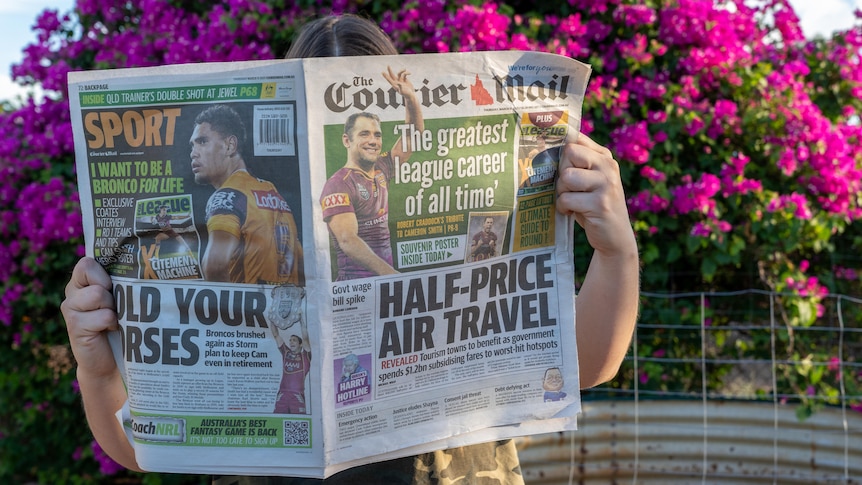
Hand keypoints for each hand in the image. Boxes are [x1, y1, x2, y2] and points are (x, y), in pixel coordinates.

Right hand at [60, 257, 118, 377]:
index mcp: (81, 282)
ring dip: (113, 307)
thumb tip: (137, 266)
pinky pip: (103, 316)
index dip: (103, 273)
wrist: (109, 360)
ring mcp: (70, 309)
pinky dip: (112, 323)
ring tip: (112, 318)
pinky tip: (109, 330)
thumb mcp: (119, 297)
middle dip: (110, 291)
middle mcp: (72, 293)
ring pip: (98, 295)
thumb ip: (117, 281)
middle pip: (92, 276)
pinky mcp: (75, 327)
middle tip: (113, 306)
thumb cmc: (119, 322)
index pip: (86, 263)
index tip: (112, 286)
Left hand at [382, 66, 414, 97]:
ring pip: (399, 73)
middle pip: (392, 75)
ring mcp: (400, 80)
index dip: (386, 76)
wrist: (410, 95)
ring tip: (405, 69)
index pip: (389, 79)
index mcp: (394, 85)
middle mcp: (396, 82)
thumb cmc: (406, 94)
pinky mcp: (405, 79)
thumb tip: (397, 83)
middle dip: (390, 70)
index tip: (382, 72)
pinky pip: (404, 74)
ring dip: (402, 70)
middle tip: (388, 65)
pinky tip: (410, 73)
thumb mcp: (402, 91)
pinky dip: (407, 73)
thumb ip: (400, 86)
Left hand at [556, 133, 635, 256]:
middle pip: (569, 153)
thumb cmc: (594, 206)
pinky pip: (566, 198)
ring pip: (567, 176)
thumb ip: (577, 163)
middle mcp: (608, 166)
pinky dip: (563, 207)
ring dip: (562, 192)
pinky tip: (572, 212)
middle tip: (569, 189)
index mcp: (604, 157)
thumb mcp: (590, 180)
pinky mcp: (600, 203)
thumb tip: (545, 146)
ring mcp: (606, 184)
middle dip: (561, 172)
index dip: (561, 149)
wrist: (615, 237)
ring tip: (571, 201)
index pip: (576, 139)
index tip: (555, 159)